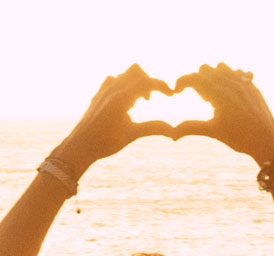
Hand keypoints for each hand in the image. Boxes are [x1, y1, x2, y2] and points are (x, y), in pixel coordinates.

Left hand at [50, 65, 174, 169]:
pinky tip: (127, 102)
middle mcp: (111, 90)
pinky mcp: (98, 95)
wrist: (79, 146)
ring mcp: (103, 91)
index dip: (162, 85)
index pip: (146, 82)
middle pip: (136, 71)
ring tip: (140, 101)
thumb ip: (153, 128)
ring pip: (124, 74)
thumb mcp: (132, 135)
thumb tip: (174, 130)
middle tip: (151, 99)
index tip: (172, 94)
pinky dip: (124, 86)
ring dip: (136, 83)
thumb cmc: (104, 143)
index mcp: (121, 98)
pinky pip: (113, 80)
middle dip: (148, 81)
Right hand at [168, 64, 273, 163]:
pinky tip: (231, 94)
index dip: (181, 82)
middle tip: (204, 99)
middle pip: (205, 69)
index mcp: (220, 94)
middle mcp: (232, 85)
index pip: (193, 78)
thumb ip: (191, 127)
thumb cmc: (240, 138)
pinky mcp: (253, 87)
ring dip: (214, 76)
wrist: (269, 142)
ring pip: (222, 67)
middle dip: (198, 80)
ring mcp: (244, 84)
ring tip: (217, 95)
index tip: (177, 92)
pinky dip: (230, 78)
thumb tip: (172, 134)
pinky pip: (238, 73)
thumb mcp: (213, 131)